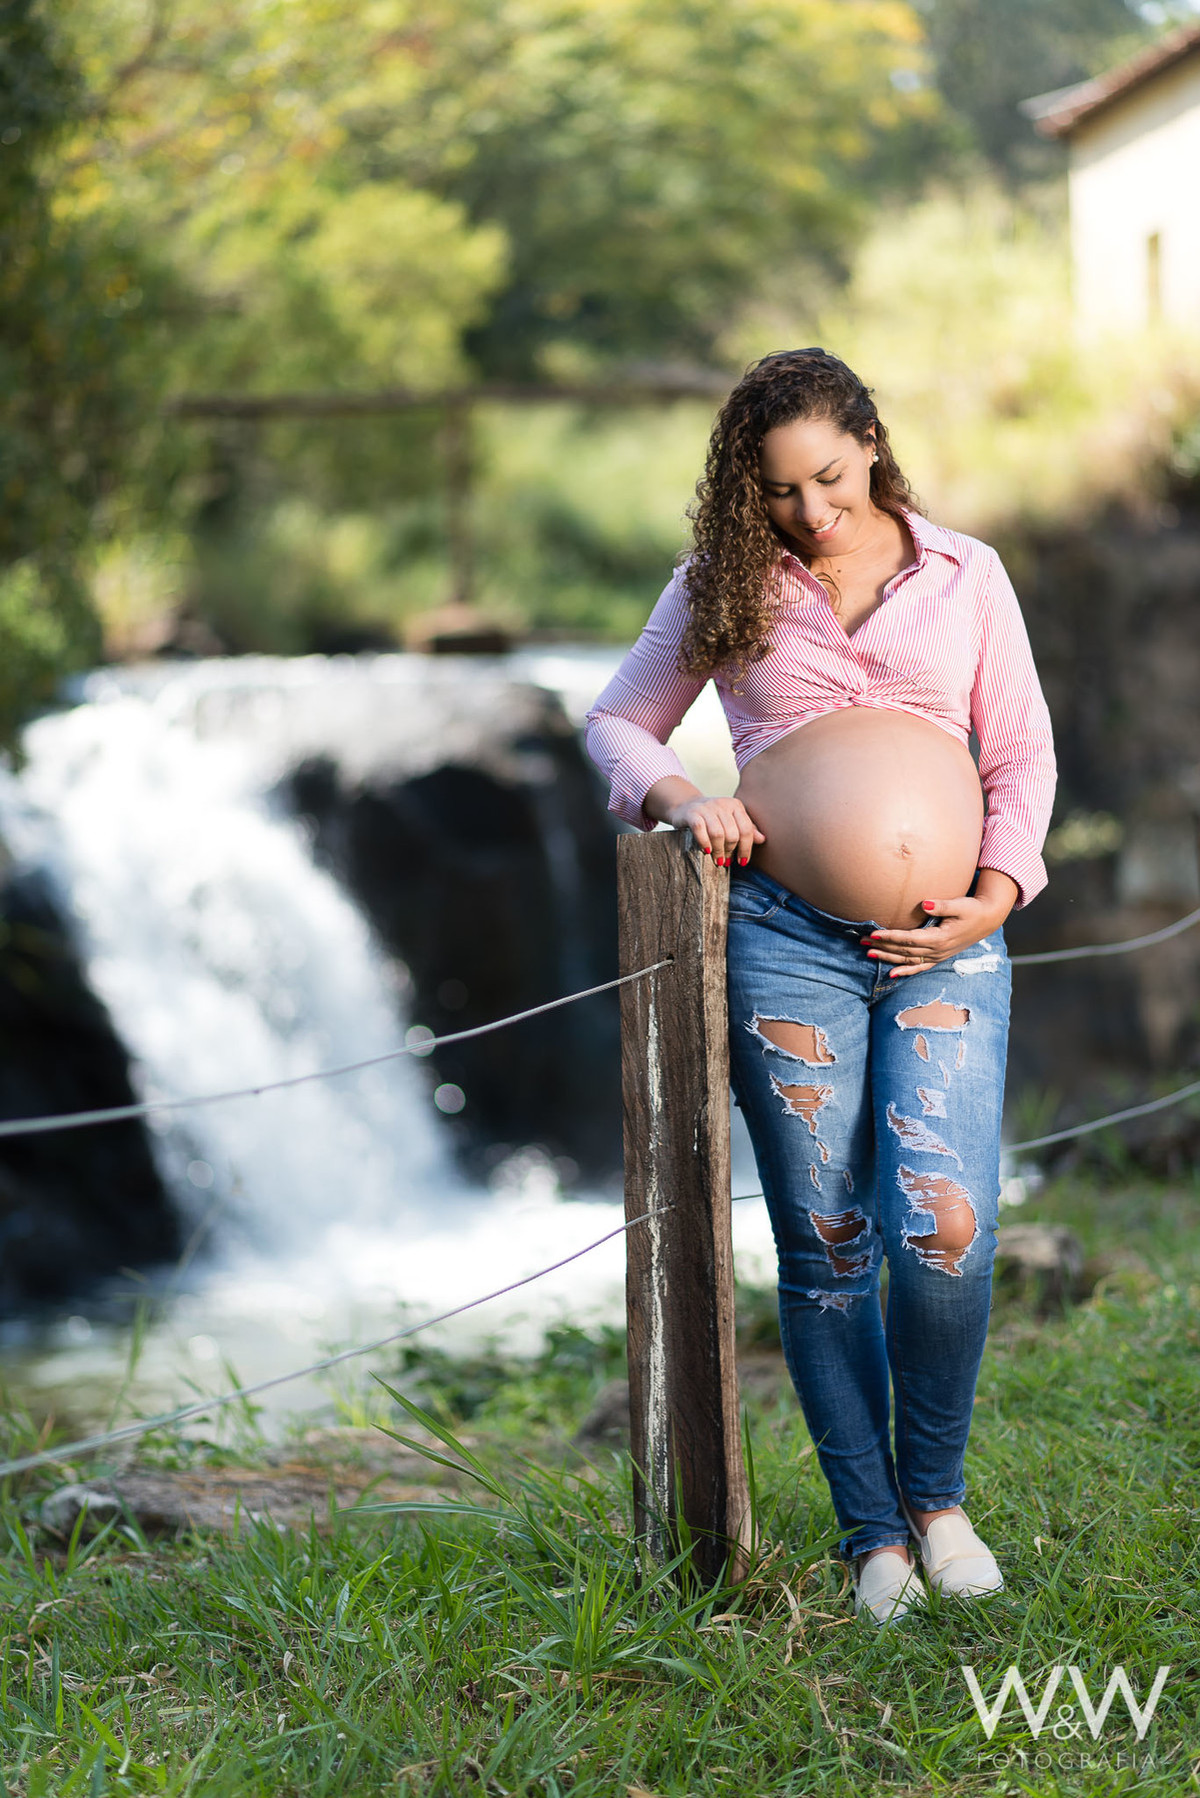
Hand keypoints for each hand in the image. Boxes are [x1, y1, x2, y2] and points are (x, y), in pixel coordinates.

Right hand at [672, 795, 764, 865]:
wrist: (685, 806)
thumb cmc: (711, 817)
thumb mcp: (731, 820)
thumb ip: (746, 829)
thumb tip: (762, 839)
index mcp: (735, 805)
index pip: (746, 829)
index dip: (746, 848)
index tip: (742, 861)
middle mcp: (722, 804)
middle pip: (732, 833)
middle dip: (730, 850)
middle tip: (726, 861)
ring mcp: (706, 808)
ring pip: (717, 833)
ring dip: (718, 850)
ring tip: (717, 859)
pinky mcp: (692, 813)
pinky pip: (700, 829)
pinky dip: (704, 843)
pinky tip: (706, 851)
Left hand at [862, 889, 1010, 978]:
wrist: (987, 920)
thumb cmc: (972, 910)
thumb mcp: (960, 905)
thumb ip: (942, 905)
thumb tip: (925, 903)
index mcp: (940, 938)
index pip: (909, 939)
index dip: (890, 937)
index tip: (874, 933)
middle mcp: (937, 950)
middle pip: (904, 951)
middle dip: (883, 946)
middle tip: (862, 941)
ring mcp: (937, 956)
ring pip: (908, 960)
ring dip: (888, 958)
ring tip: (868, 953)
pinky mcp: (938, 957)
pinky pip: (919, 968)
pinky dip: (905, 971)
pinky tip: (891, 973)